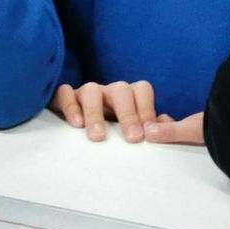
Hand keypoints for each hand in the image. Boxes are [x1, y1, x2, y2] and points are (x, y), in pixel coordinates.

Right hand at [51, 81, 203, 145]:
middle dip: (128, 114)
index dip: (147, 109)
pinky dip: (70, 106)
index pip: (142, 89)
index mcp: (128, 96)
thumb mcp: (133, 130)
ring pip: (91, 89)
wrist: (79, 129)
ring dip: (96, 112)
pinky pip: (64, 93)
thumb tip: (165, 123)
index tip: (148, 134)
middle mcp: (108, 91)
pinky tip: (76, 124)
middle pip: (120, 89)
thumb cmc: (113, 132)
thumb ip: (152, 127)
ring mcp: (85, 93)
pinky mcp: (64, 98)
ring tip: (98, 137)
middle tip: (132, 139)